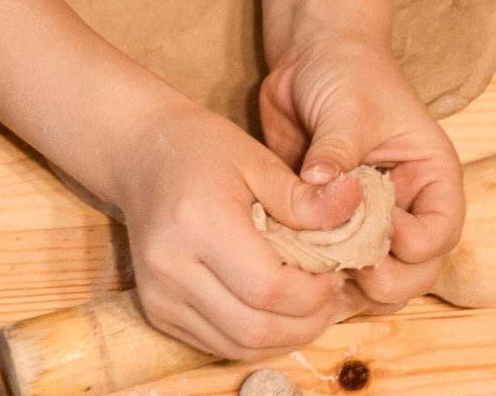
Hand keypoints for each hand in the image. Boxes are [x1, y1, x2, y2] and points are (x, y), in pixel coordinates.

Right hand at [109, 96, 349, 360]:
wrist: (139, 153)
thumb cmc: (202, 149)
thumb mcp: (257, 159)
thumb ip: (305, 197)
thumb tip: (356, 204)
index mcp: (198, 221)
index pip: (268, 287)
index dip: (312, 292)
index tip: (334, 271)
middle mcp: (171, 267)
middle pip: (255, 327)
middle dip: (307, 322)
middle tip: (332, 295)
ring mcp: (159, 295)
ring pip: (239, 346)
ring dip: (285, 336)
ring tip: (311, 305)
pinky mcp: (156, 311)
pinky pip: (219, 344)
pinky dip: (256, 337)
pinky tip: (277, 311)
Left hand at [256, 34, 462, 311]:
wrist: (311, 56)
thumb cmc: (348, 71)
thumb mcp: (349, 107)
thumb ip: (337, 152)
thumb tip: (317, 188)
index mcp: (431, 176)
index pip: (442, 230)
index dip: (416, 243)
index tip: (382, 228)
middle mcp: (407, 205)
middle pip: (415, 270)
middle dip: (387, 280)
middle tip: (350, 269)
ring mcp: (370, 220)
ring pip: (377, 278)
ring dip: (352, 284)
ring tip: (320, 270)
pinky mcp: (332, 225)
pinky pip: (333, 264)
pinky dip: (318, 273)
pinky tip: (294, 264)